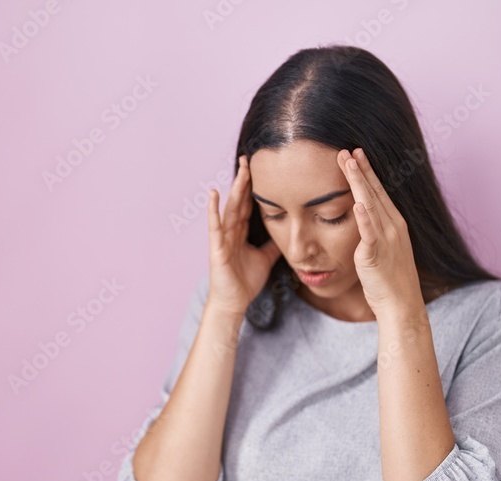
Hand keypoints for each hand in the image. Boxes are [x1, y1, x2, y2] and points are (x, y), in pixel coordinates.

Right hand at [206, 155, 281, 316]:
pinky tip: (213, 194)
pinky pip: (215, 226)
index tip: (259, 168)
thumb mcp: (265, 259)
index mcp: (240, 233)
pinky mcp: (217, 248)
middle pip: (238, 201)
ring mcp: (222, 238)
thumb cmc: (245, 282)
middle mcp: (230, 232)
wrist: (233, 303)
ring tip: (240, 169)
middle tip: (249, 158)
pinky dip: (213, 210)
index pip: (247, 205)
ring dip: (234, 188)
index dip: (253, 187)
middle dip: (244, 180)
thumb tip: (287, 233)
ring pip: (230, 208)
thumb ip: (272, 245)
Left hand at [337, 147, 424, 318]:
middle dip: (360, 169)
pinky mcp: (375, 255)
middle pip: (374, 192)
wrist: (401, 304)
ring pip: (370, 205)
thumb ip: (374, 231)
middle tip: (348, 149)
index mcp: (394, 223)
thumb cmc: (389, 279)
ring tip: (348, 163)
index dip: (366, 172)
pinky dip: (364, 218)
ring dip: (359, 183)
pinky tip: (357, 203)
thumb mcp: (384, 248)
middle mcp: (392, 226)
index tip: (356, 154)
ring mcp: (385, 239)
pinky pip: (369, 234)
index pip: (378, 192)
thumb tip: (362, 216)